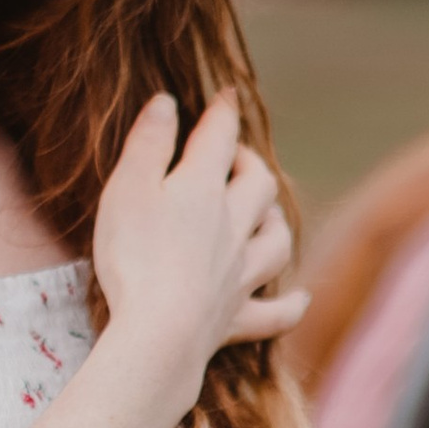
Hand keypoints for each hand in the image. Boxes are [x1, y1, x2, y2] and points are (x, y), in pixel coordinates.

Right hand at [91, 93, 309, 419]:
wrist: (159, 332)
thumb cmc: (134, 257)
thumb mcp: (127, 188)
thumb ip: (149, 143)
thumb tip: (168, 101)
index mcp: (202, 190)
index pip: (218, 139)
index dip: (223, 113)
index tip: (227, 95)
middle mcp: (231, 227)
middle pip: (259, 186)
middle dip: (251, 165)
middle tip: (237, 158)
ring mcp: (240, 275)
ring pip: (276, 242)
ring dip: (275, 223)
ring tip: (268, 214)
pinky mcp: (237, 319)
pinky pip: (276, 313)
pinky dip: (291, 304)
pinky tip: (301, 298)